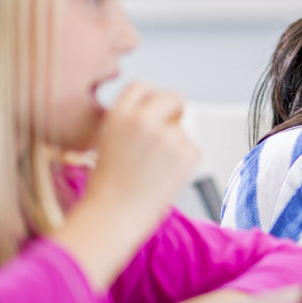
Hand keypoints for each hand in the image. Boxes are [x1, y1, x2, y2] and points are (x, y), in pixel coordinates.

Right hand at [50, 83, 200, 288]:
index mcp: (119, 115)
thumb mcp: (107, 142)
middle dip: (176, 108)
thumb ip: (129, 124)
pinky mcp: (186, 152)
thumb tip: (154, 116)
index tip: (155, 106)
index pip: (142, 86)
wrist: (113, 216)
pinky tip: (167, 177)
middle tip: (174, 124)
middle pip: (172, 97)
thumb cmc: (107, 189)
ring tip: (155, 170)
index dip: (150, 97)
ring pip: (183, 130)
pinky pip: (194, 148)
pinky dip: (187, 162)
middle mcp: (144, 120)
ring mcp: (167, 135)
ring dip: (176, 145)